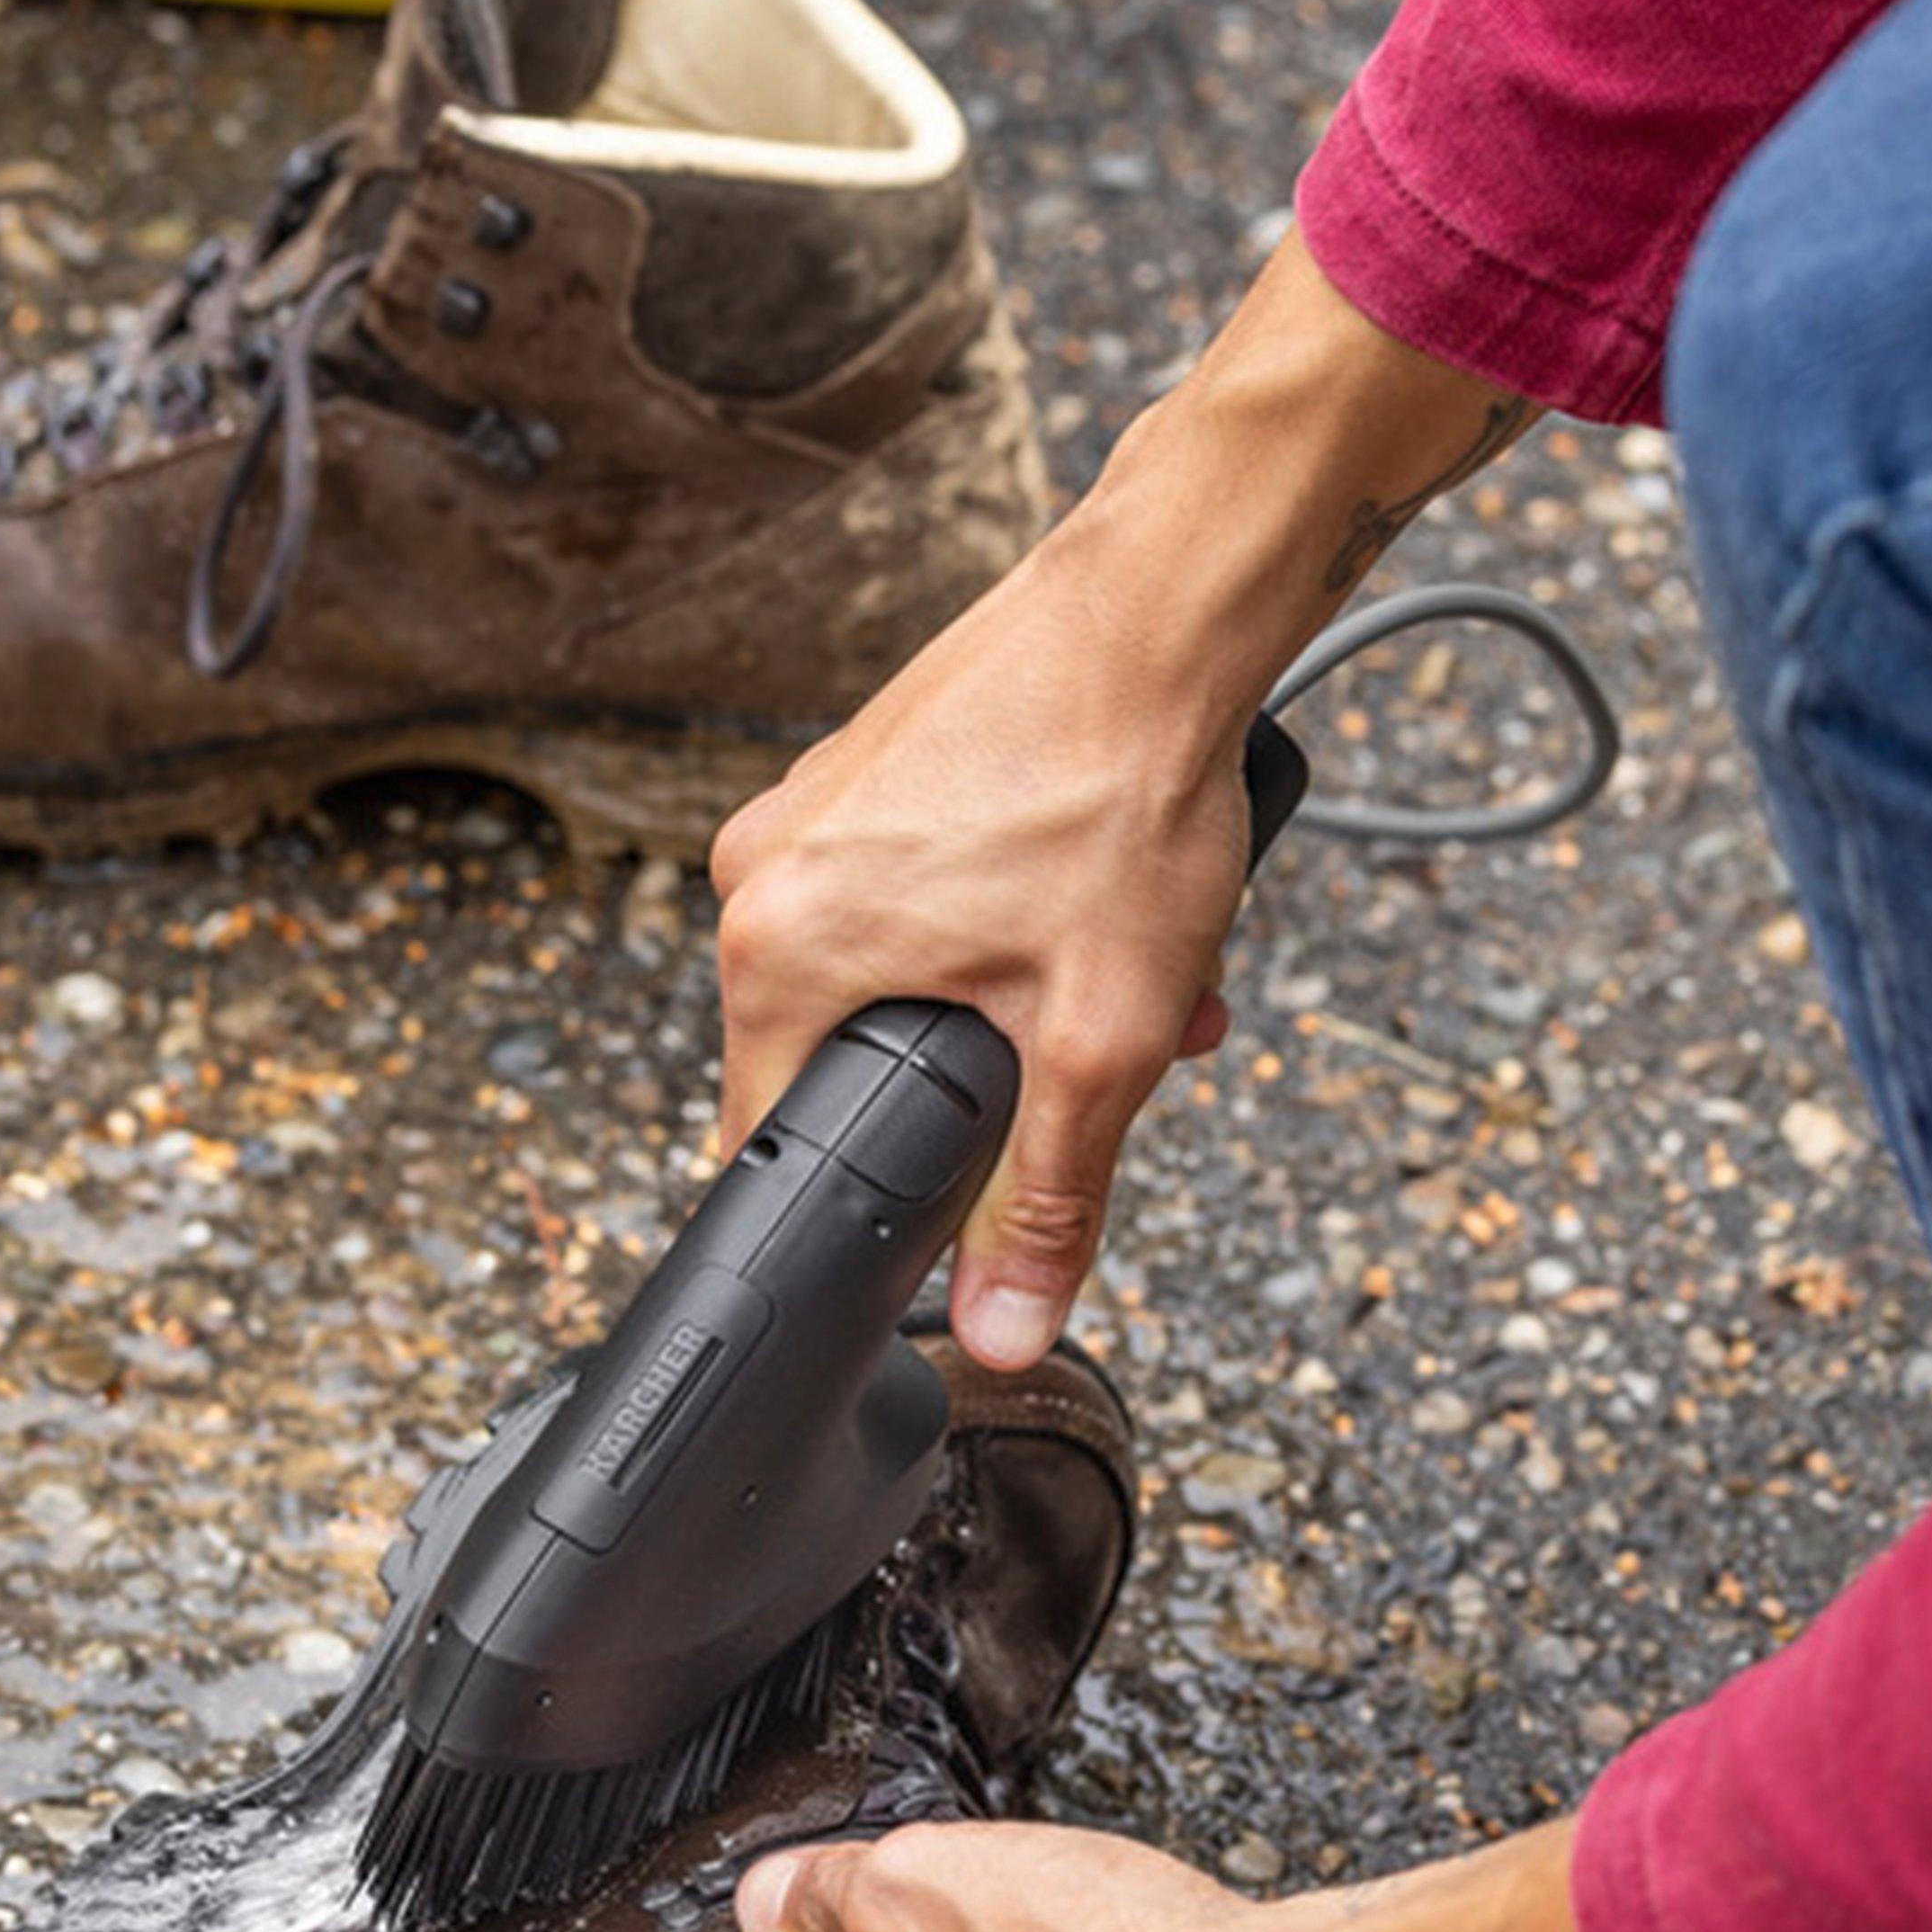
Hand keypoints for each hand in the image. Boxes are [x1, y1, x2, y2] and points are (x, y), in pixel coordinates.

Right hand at [708, 226, 1545, 1368]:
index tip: (951, 1200)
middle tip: (1103, 1049)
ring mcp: (816, 806)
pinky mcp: (872, 764)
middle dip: (992, 1080)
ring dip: (1022, 993)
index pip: (776, 1142)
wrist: (1166, 601)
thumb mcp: (1101, 1034)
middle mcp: (765, 869)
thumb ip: (1047, 1200)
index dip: (872, 1196)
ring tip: (1134, 962)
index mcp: (780, 947)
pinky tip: (1107, 892)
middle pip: (854, 1053)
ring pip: (906, 966)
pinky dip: (1012, 912)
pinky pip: (921, 884)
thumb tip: (1001, 1329)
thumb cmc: (1121, 784)